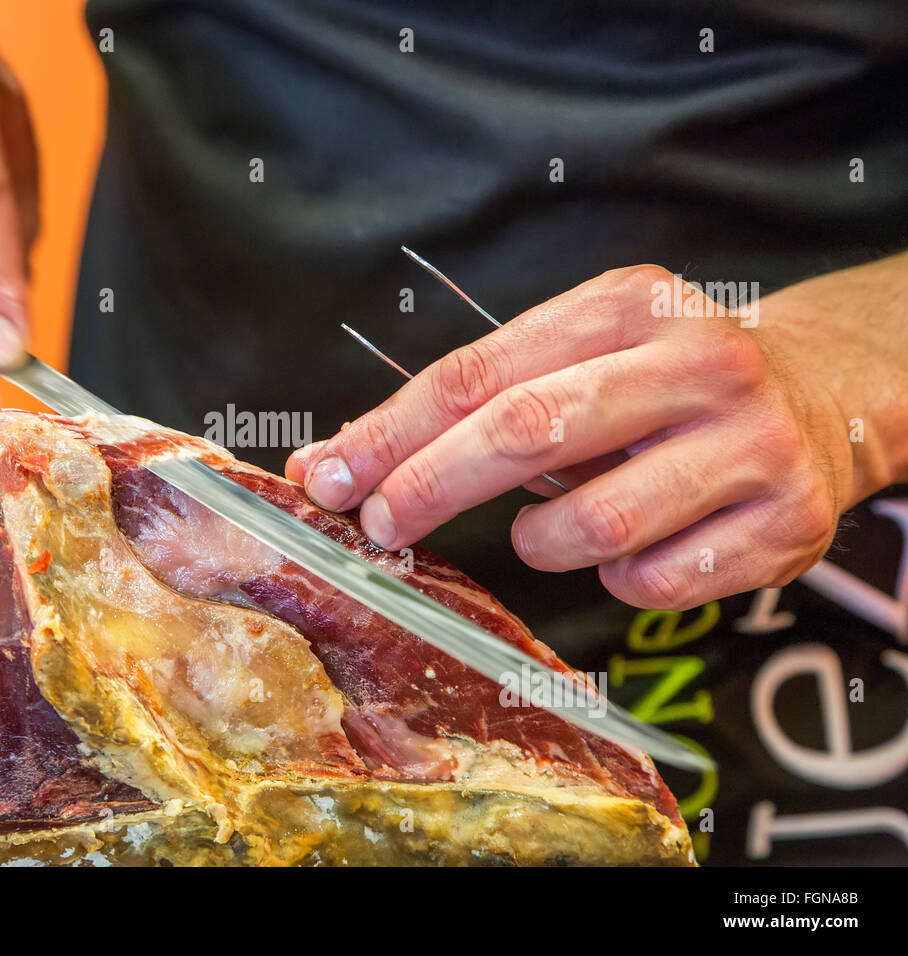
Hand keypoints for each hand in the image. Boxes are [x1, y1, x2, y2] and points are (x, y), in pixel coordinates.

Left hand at [288, 256, 907, 609]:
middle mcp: (697, 364)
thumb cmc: (660, 385)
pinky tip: (636, 546)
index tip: (328, 475)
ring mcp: (751, 443)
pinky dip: (618, 578)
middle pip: (528, 432)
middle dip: (431, 486)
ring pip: (595, 523)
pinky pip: (655, 582)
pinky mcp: (786, 522)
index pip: (480, 373)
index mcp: (628, 306)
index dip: (391, 432)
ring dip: (544, 541)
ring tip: (556, 526)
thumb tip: (335, 464)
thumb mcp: (577, 356)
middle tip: (380, 523)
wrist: (820, 399)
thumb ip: (468, 404)